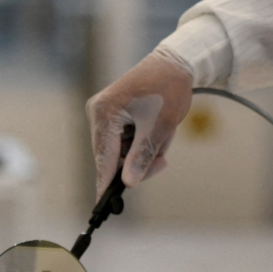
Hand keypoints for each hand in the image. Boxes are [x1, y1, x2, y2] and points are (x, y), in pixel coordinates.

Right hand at [85, 53, 193, 193]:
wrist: (175, 64)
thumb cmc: (168, 91)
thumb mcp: (160, 127)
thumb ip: (142, 156)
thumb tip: (127, 183)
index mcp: (104, 113)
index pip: (103, 157)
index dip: (104, 183)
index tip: (101, 207)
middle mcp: (98, 112)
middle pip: (111, 156)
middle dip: (138, 162)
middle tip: (163, 161)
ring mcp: (103, 113)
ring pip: (120, 150)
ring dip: (143, 151)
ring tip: (164, 136)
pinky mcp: (112, 114)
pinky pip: (124, 140)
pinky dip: (142, 142)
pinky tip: (157, 130)